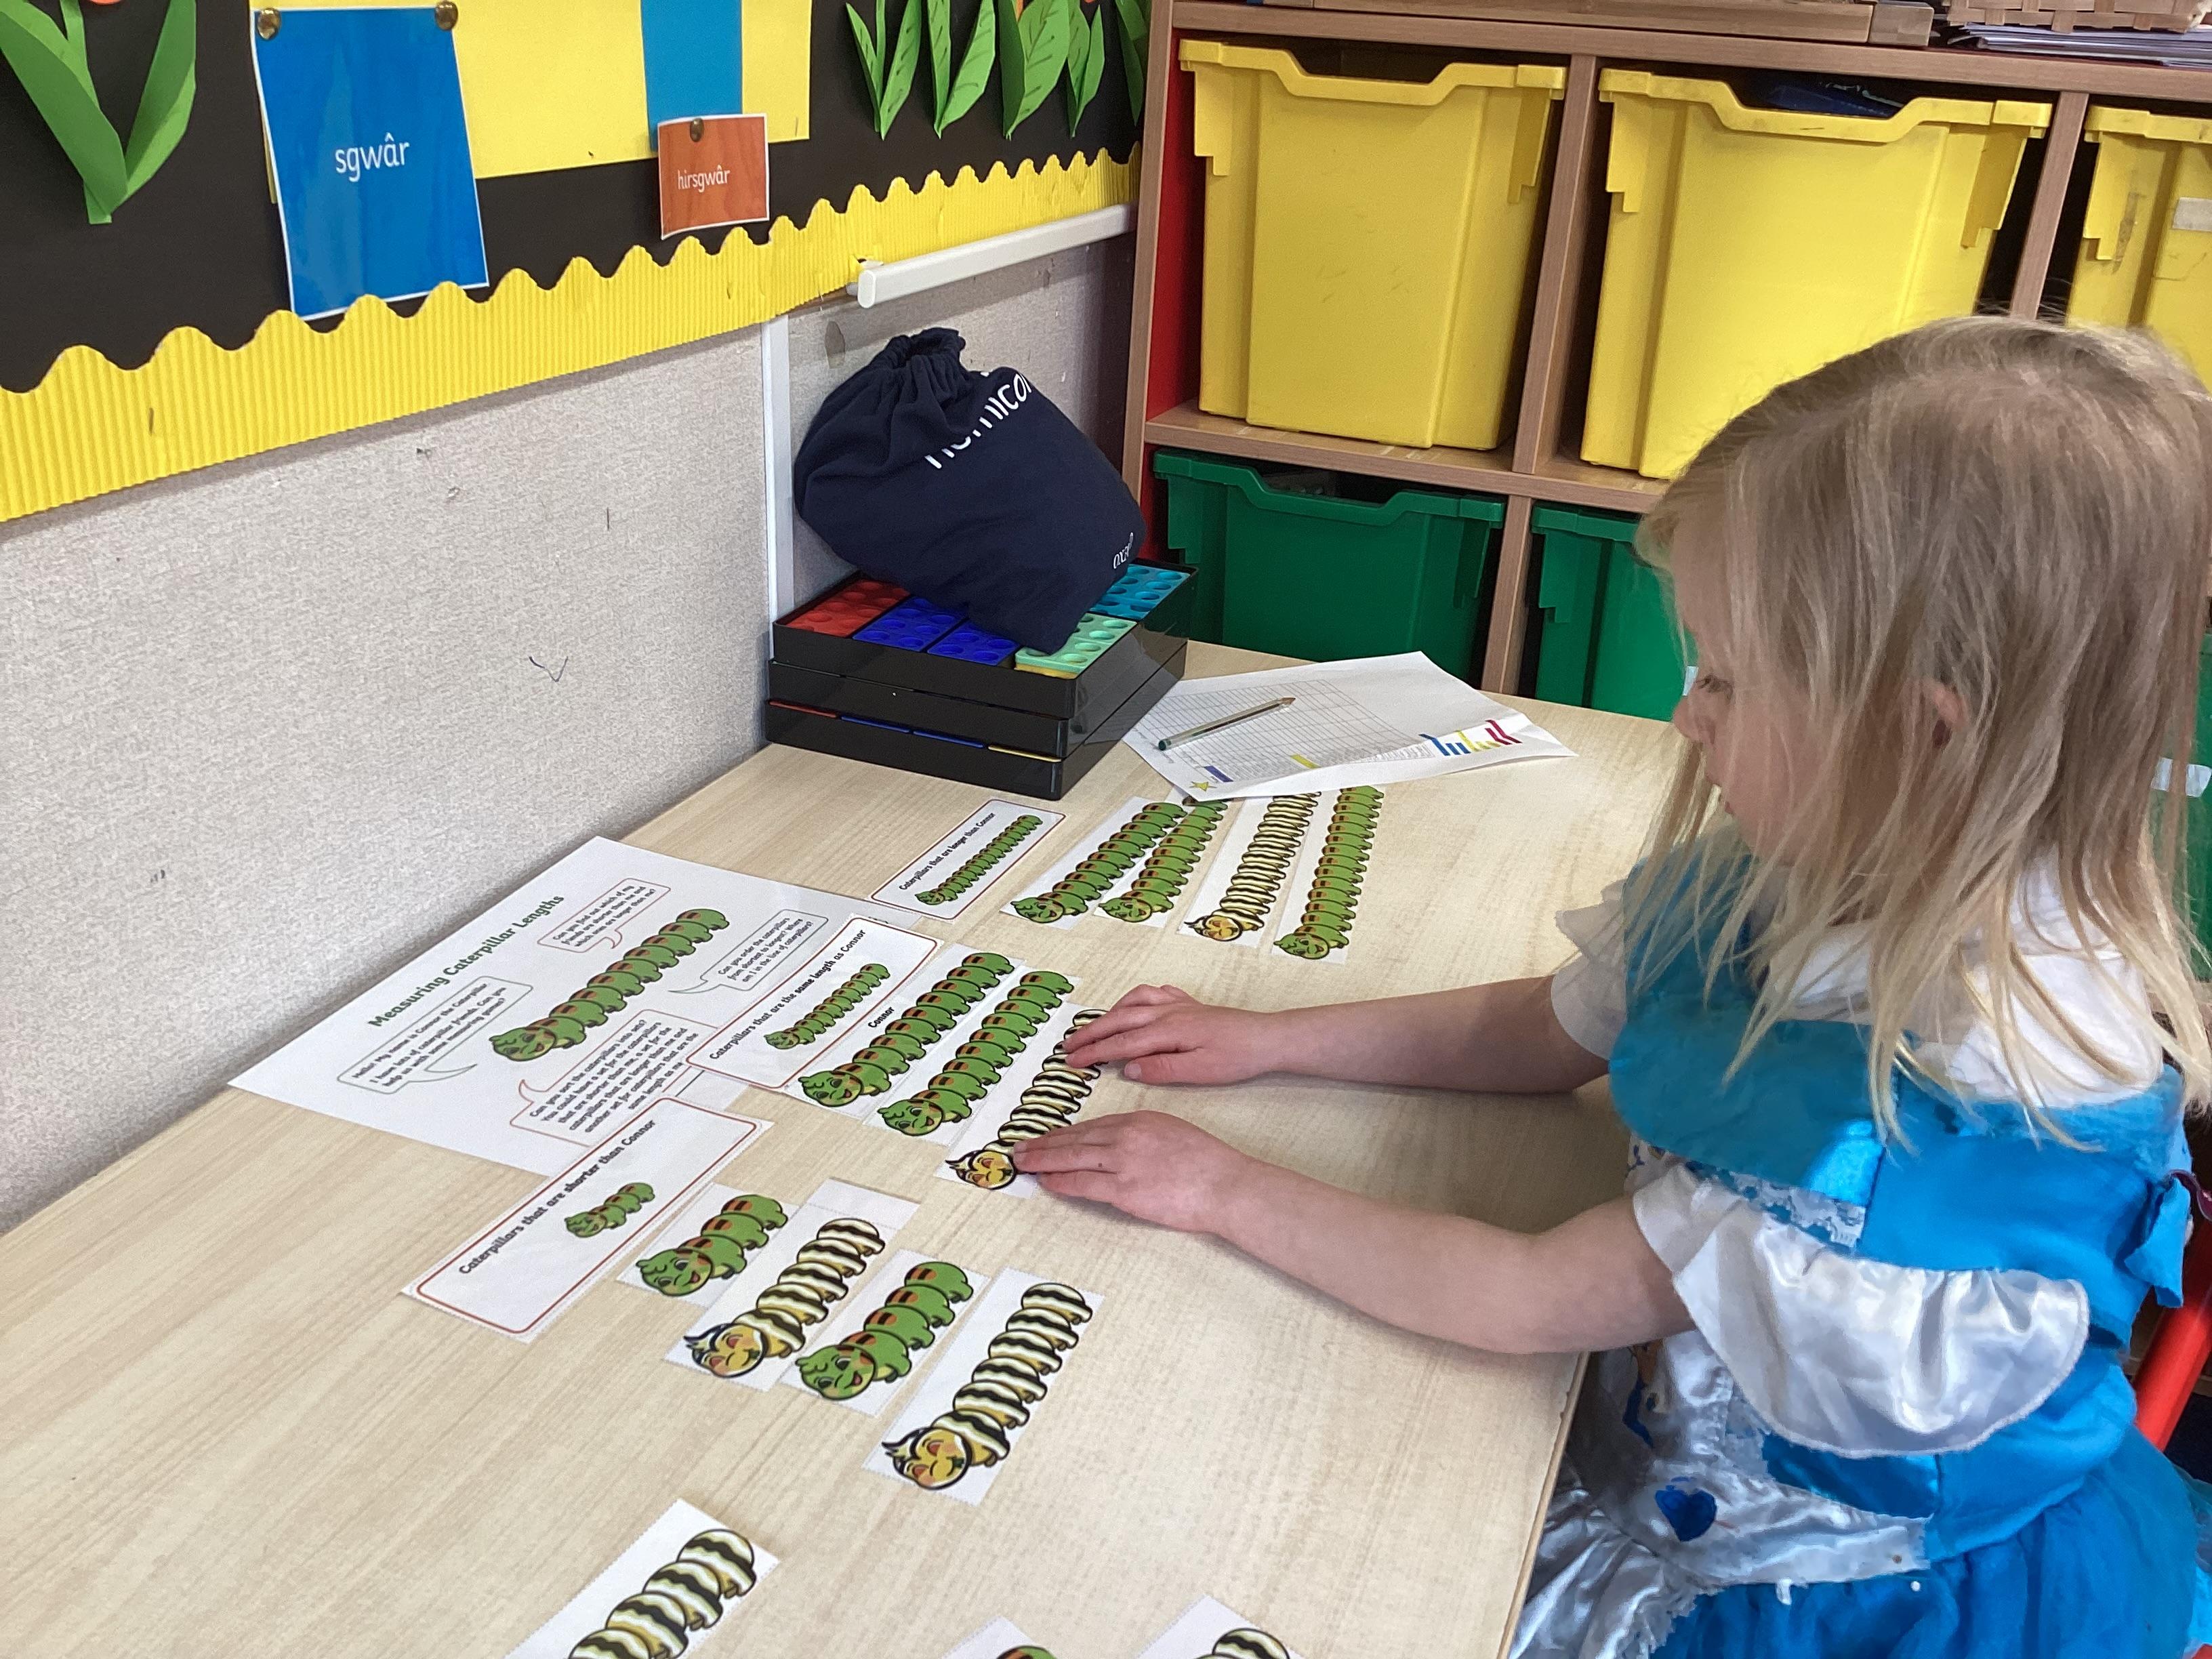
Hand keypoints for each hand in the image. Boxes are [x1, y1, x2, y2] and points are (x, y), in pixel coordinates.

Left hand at [1013, 1111, 1254, 1232]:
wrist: (1225, 1184)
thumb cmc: (1208, 1165)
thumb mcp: (1173, 1133)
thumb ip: (1145, 1137)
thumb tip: (1123, 1148)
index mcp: (1140, 1120)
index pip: (1092, 1126)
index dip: (1065, 1134)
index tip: (1047, 1138)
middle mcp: (1127, 1135)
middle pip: (1075, 1138)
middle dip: (1044, 1143)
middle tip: (1020, 1147)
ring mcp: (1123, 1161)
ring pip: (1072, 1158)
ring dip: (1043, 1160)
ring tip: (1022, 1162)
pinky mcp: (1124, 1189)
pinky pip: (1083, 1183)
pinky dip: (1060, 1181)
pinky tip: (1046, 1181)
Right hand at [1060, 985, 1286, 1084]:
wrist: (1268, 1037)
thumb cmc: (1237, 1058)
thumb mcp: (1200, 1072)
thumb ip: (1162, 1069)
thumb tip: (1129, 1069)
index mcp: (1169, 1030)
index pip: (1122, 1043)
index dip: (1094, 1052)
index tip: (1071, 1062)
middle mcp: (1169, 1011)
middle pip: (1120, 1019)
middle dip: (1091, 1032)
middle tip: (1068, 1045)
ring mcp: (1179, 1004)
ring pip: (1133, 1003)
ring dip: (1110, 1014)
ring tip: (1094, 1028)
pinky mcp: (1189, 1005)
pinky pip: (1153, 995)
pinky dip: (1135, 1000)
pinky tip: (1133, 1007)